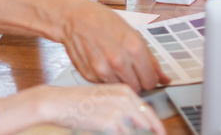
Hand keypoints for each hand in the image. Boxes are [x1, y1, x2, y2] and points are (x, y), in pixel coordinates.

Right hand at [0, 84, 165, 134]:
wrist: (58, 102)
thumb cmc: (77, 102)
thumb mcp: (104, 98)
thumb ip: (122, 108)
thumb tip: (140, 122)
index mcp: (124, 91)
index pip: (149, 111)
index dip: (157, 126)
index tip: (161, 133)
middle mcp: (124, 98)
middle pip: (148, 121)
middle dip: (153, 132)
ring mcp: (118, 110)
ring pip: (137, 130)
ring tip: (126, 132)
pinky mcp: (110, 121)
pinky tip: (115, 134)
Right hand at [59, 0, 170, 91]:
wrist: (74, 19)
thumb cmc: (103, 21)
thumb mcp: (133, 33)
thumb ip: (151, 59)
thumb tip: (165, 79)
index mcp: (134, 48)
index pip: (151, 81)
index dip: (150, 79)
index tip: (146, 75)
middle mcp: (118, 61)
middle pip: (137, 88)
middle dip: (137, 81)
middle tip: (131, 69)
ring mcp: (103, 70)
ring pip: (121, 89)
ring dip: (121, 80)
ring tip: (115, 64)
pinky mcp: (90, 76)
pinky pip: (105, 86)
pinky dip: (107, 79)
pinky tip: (103, 64)